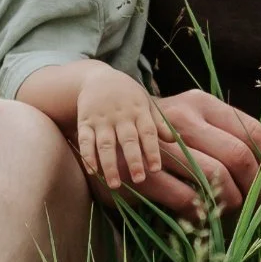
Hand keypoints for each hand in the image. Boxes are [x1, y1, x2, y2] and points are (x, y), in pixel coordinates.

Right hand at [74, 69, 163, 190]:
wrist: (97, 77)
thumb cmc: (128, 94)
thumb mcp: (146, 102)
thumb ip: (159, 122)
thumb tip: (175, 140)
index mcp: (139, 110)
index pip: (148, 132)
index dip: (152, 151)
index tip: (155, 169)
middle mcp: (121, 115)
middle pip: (128, 140)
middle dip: (133, 160)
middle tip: (138, 180)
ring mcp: (102, 119)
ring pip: (106, 144)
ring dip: (110, 164)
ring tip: (114, 184)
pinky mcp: (85, 121)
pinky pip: (86, 140)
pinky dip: (88, 156)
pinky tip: (92, 171)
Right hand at [126, 89, 260, 217]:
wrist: (105, 131)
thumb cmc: (161, 135)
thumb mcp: (193, 125)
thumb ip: (227, 139)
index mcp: (203, 103)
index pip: (253, 132)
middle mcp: (184, 118)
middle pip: (239, 156)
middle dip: (257, 188)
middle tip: (260, 207)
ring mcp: (162, 145)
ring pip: (216, 177)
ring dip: (231, 202)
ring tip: (230, 212)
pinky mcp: (144, 173)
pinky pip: (188, 198)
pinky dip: (202, 213)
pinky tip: (201, 216)